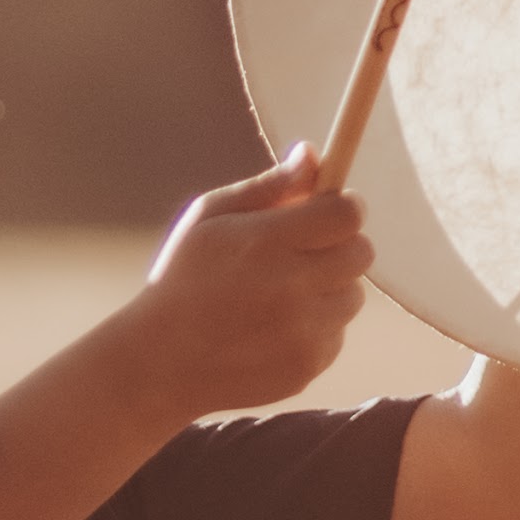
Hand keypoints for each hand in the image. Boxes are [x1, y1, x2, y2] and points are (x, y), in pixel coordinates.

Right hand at [128, 146, 372, 420]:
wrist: (159, 364)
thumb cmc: (183, 279)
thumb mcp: (210, 219)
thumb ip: (268, 186)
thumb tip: (311, 153)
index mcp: (265, 242)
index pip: (346, 213)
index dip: (343, 207)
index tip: (328, 211)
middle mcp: (290, 287)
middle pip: (361, 253)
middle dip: (340, 246)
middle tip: (303, 253)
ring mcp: (302, 331)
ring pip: (353, 296)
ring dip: (329, 290)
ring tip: (280, 296)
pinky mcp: (308, 365)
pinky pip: (337, 334)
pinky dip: (316, 328)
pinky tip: (273, 330)